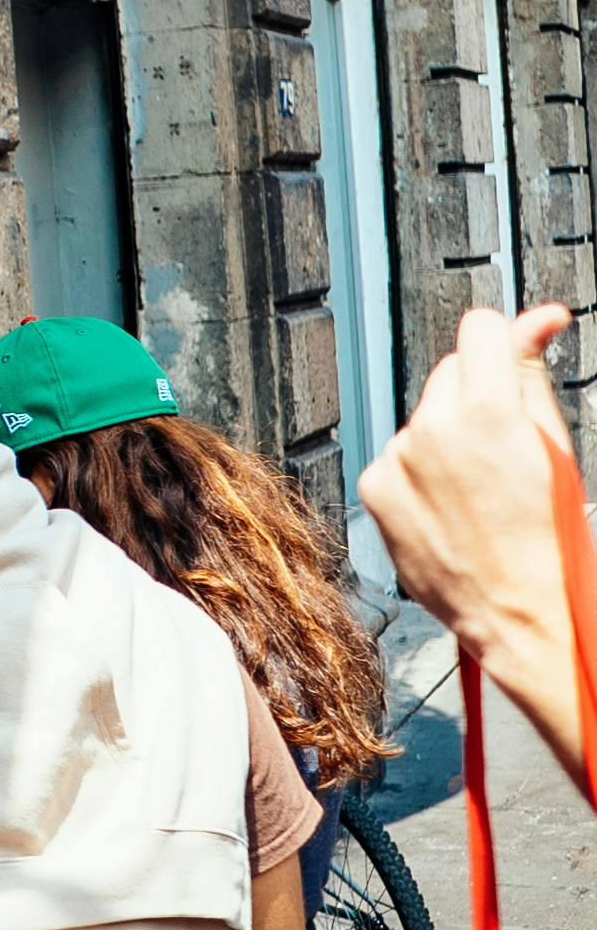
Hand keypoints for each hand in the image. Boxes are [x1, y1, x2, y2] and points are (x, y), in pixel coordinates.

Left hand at [358, 305, 570, 633]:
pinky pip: (397, 456)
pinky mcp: (374, 487)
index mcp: (486, 410)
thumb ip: (533, 371)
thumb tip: (537, 318)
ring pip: (423, 417)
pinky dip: (418, 472)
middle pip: (450, 371)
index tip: (509, 356)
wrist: (515, 611)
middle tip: (503, 446)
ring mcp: (397, 459)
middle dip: (476, 394)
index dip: (501, 340)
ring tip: (477, 488)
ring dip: (446, 437)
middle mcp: (432, 428)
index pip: (480, 327)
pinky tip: (448, 505)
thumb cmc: (547, 539)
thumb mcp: (555, 445)